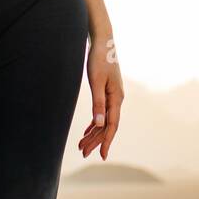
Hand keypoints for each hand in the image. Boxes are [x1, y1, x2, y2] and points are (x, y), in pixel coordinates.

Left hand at [78, 34, 122, 159]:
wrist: (103, 43)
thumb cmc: (99, 60)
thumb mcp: (96, 82)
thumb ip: (98, 103)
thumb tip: (99, 124)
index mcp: (116, 98)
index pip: (111, 125)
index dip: (106, 141)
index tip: (101, 155)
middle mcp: (117, 99)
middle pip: (107, 125)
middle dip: (95, 140)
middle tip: (83, 153)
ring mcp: (113, 96)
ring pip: (103, 120)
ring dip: (93, 133)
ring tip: (82, 146)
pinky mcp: (107, 92)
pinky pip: (102, 113)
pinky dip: (94, 123)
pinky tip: (88, 131)